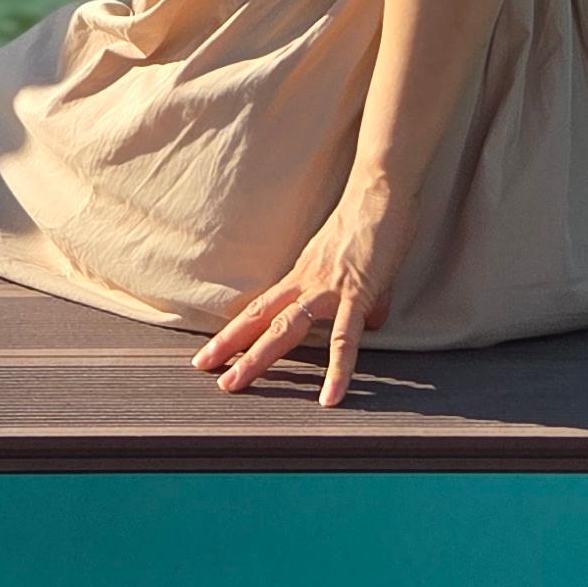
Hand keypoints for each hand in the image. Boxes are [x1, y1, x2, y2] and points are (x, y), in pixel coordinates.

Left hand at [193, 179, 407, 406]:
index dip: (236, 330)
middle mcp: (308, 282)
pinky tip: (331, 397)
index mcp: (303, 274)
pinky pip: (345, 338)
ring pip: (287, 328)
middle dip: (232, 346)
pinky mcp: (357, 294)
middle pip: (261, 318)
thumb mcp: (358, 263)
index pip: (261, 307)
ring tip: (234, 384)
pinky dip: (337, 370)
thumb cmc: (372, 220)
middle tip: (205, 371)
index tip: (212, 351)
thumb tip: (372, 324)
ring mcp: (329, 289)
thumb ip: (363, 297)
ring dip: (258, 357)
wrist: (382, 190)